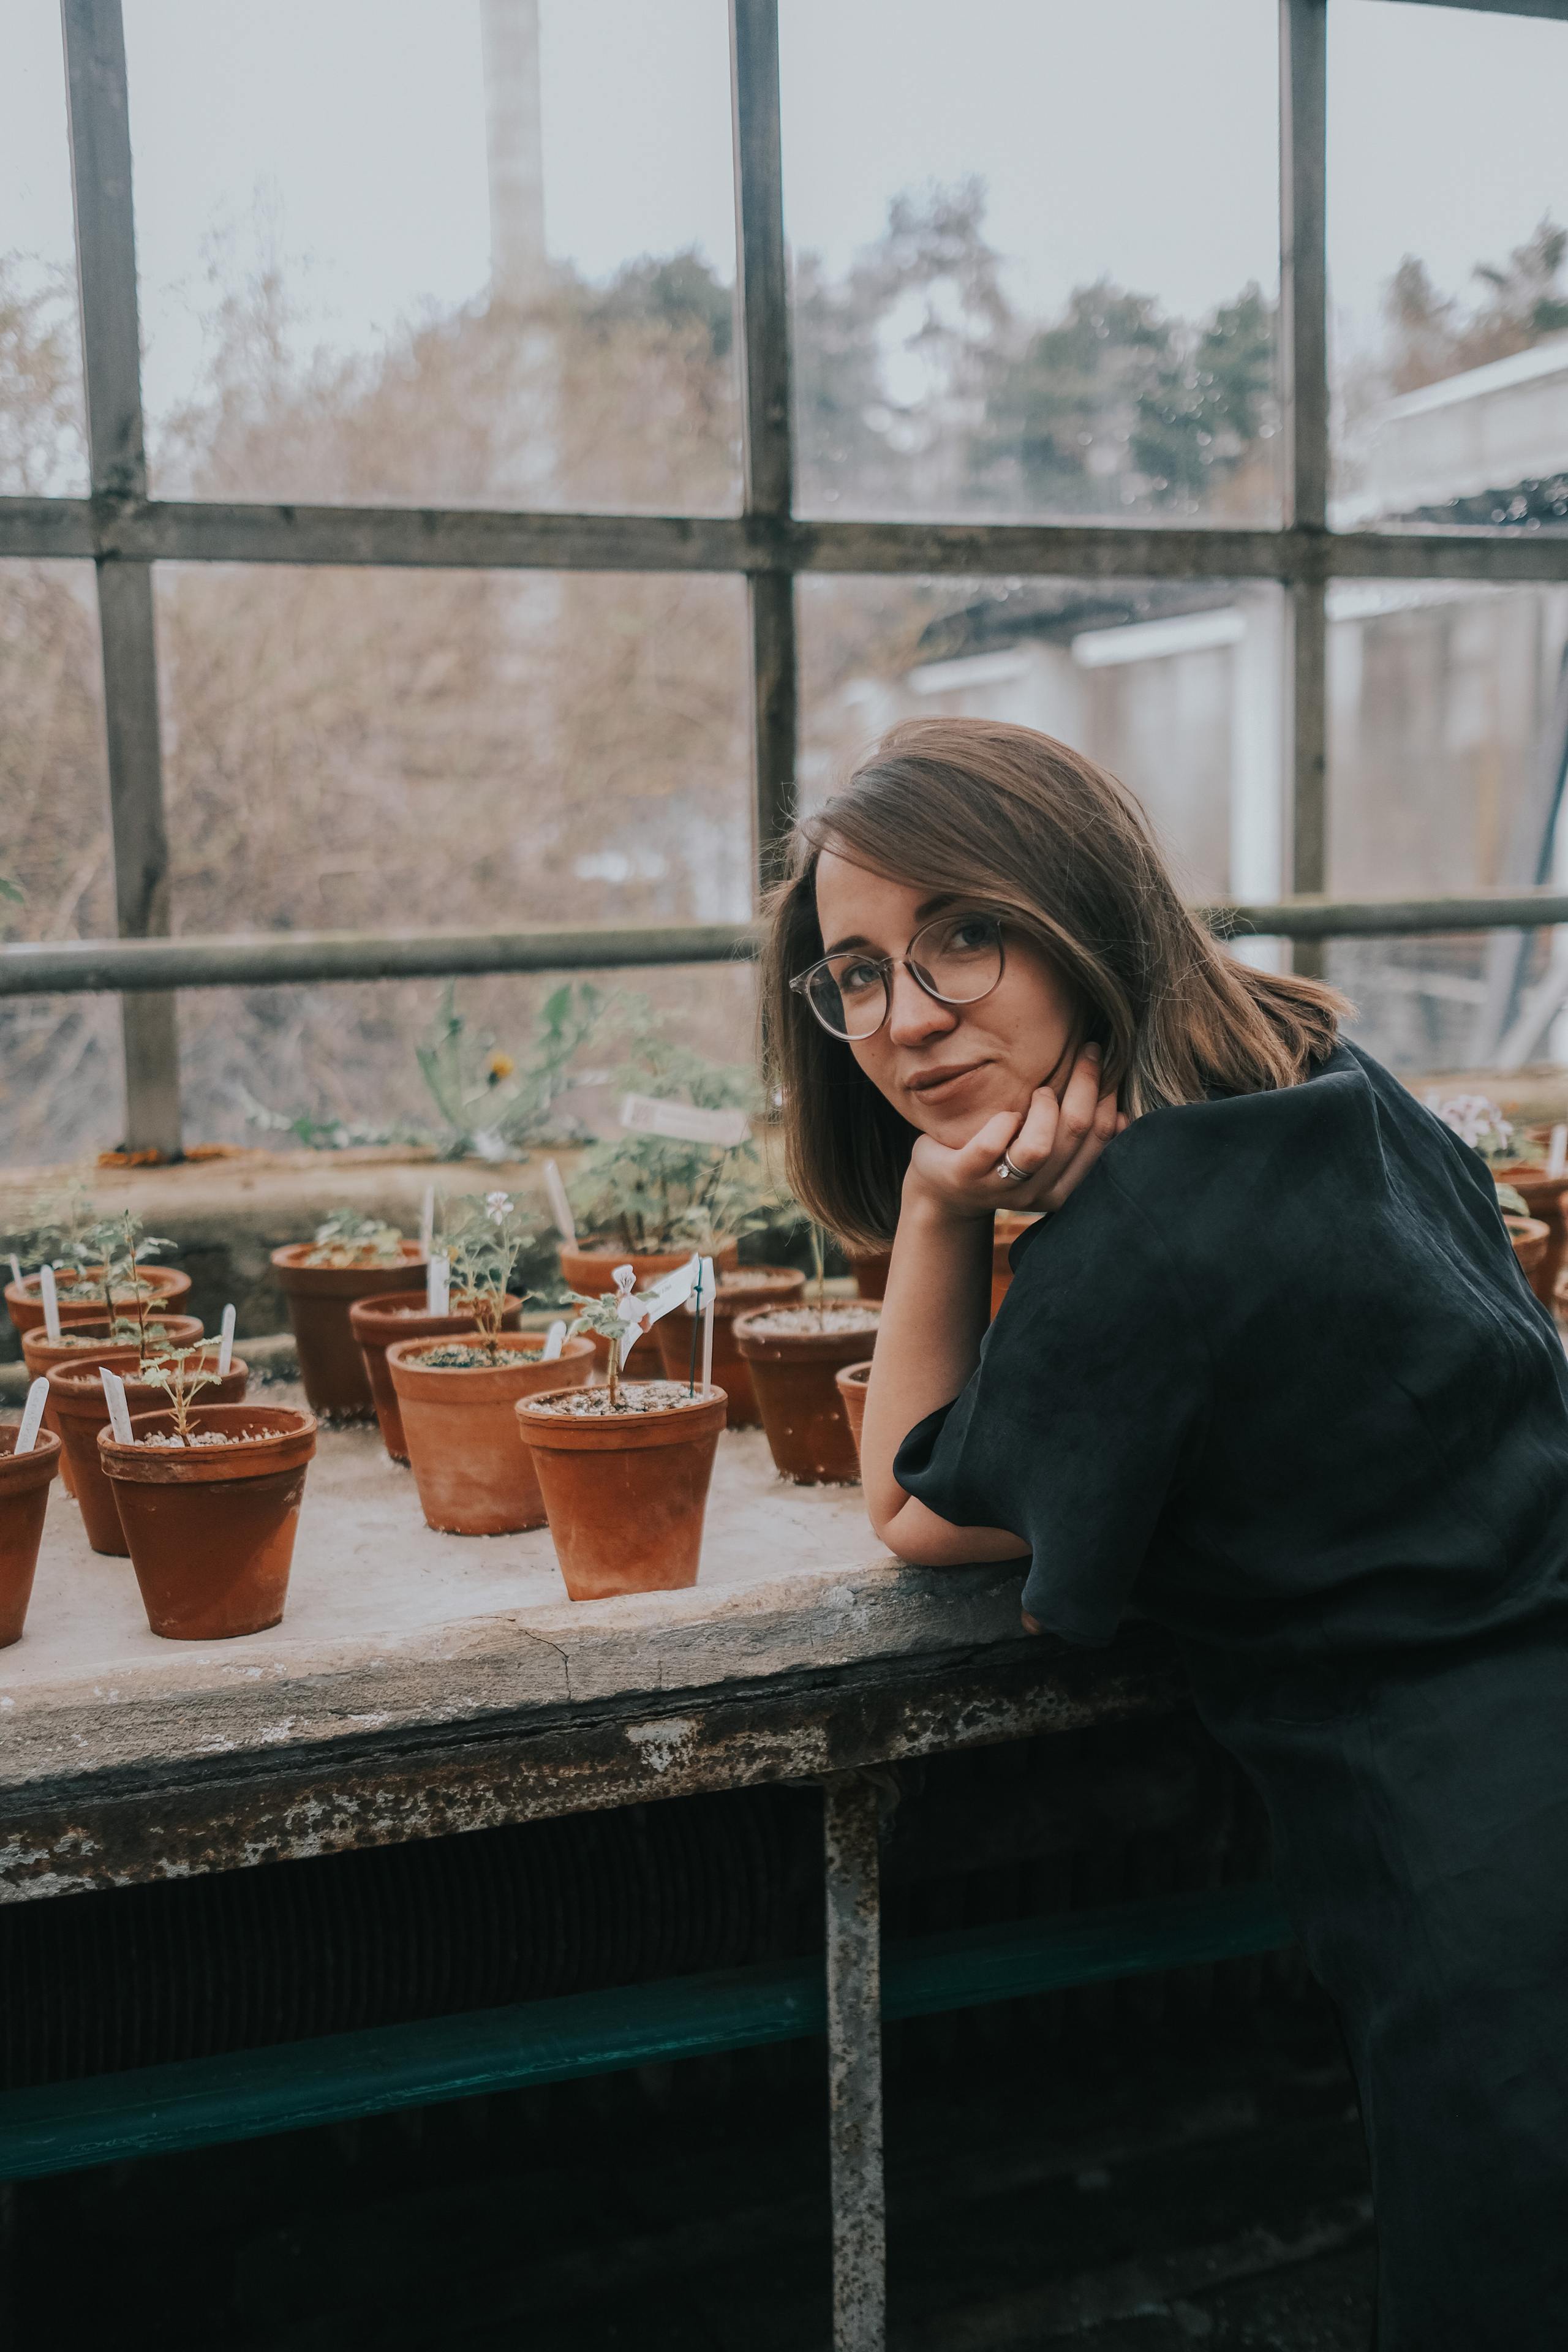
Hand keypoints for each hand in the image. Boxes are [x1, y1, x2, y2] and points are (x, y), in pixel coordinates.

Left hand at [904, 1042, 1126, 1223]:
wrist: (945, 1192)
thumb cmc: (1003, 1160)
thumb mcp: (1045, 1154)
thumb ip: (1076, 1138)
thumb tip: (1122, 1112)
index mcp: (1066, 1188)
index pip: (1102, 1138)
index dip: (1109, 1096)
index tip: (1108, 1064)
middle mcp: (1038, 1193)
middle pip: (1075, 1132)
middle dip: (1085, 1082)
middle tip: (1087, 1050)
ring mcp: (1001, 1187)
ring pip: (1038, 1146)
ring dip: (1044, 1107)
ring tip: (1039, 1090)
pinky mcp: (966, 1177)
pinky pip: (992, 1145)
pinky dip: (1003, 1120)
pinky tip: (1005, 1113)